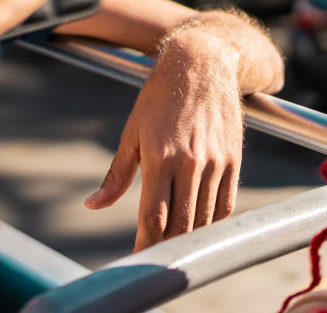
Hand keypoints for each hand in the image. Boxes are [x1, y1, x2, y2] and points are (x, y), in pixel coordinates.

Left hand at [85, 27, 243, 250]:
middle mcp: (191, 163)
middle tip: (152, 261)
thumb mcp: (131, 133)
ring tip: (172, 250)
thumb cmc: (157, 100)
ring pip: (204, 218)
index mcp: (160, 156)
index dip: (146, 244)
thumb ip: (116, 175)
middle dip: (166, 247)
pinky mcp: (233, 161)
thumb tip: (93, 205)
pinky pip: (224, 204)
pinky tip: (198, 228)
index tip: (137, 260)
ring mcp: (215, 163)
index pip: (153, 215)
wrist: (201, 66)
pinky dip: (211, 222)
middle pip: (181, 223)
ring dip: (188, 239)